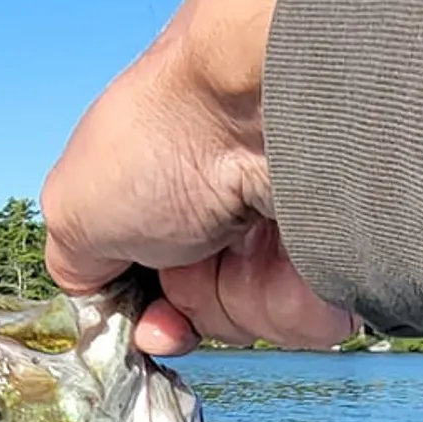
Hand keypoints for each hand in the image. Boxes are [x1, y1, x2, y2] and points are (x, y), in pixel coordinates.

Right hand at [43, 0, 357, 351]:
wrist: (263, 99)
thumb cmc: (162, 139)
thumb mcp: (76, 207)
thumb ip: (76, 264)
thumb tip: (98, 295)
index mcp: (167, 197)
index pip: (160, 291)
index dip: (151, 317)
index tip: (151, 322)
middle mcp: (230, 210)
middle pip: (213, 315)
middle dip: (199, 310)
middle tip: (198, 266)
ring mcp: (290, 228)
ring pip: (264, 322)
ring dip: (249, 300)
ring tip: (251, 242)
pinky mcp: (346, 247)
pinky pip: (319, 317)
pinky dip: (299, 298)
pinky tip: (294, 253)